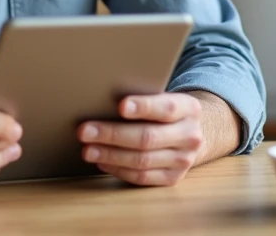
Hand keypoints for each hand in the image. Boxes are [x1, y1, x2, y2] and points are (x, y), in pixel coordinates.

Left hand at [77, 93, 203, 186]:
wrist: (190, 132)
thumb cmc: (164, 110)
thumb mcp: (163, 97)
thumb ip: (143, 97)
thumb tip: (103, 98)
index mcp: (189, 108)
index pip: (166, 108)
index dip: (143, 107)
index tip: (120, 105)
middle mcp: (190, 136)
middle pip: (148, 137)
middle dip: (112, 134)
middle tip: (85, 131)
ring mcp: (183, 160)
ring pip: (142, 160)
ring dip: (110, 155)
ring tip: (88, 150)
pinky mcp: (173, 178)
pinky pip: (142, 177)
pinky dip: (119, 170)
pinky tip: (102, 162)